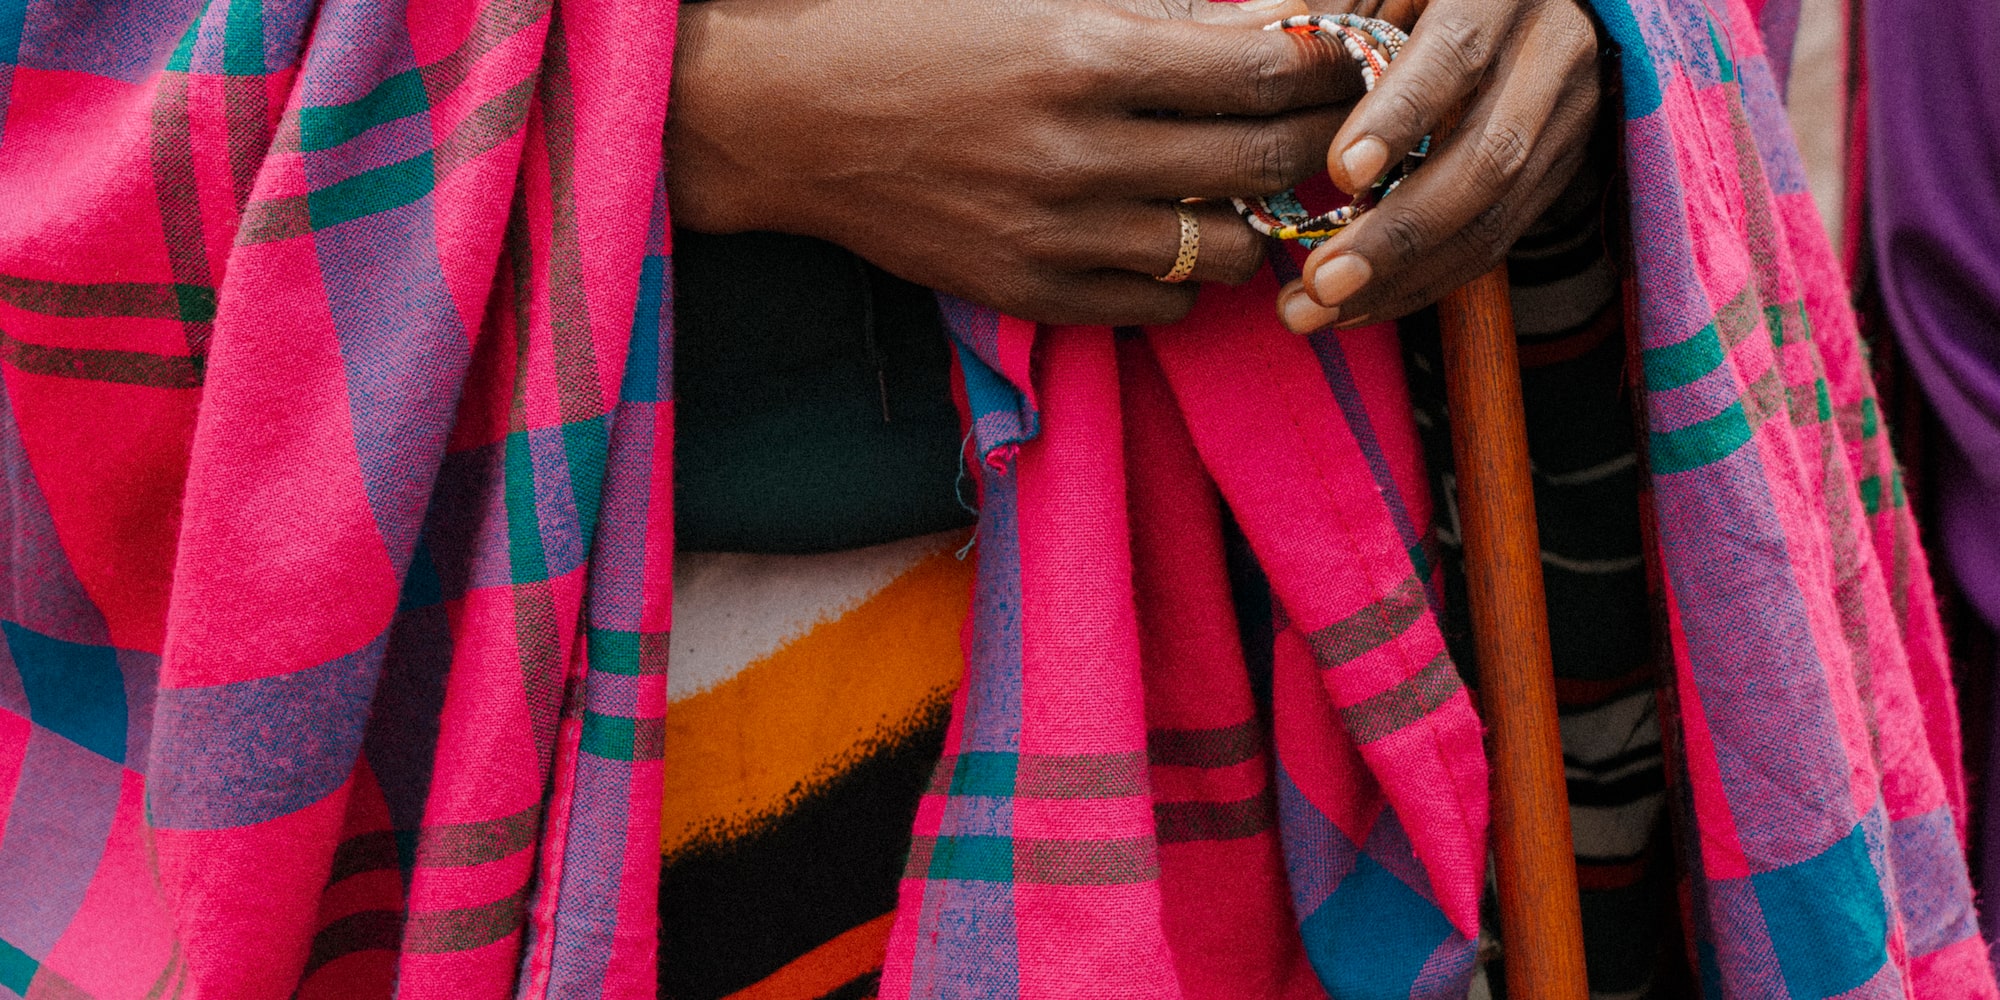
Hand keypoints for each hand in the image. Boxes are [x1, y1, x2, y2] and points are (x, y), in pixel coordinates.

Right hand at [667, 0, 1361, 325]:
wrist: (788, 117)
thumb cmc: (912, 33)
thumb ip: (1155, 20)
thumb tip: (1268, 33)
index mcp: (1085, 54)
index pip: (1264, 73)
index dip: (1324, 70)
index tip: (1340, 63)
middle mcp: (1079, 152)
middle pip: (1264, 165)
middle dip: (1317, 146)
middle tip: (1323, 131)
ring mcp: (1054, 235)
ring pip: (1227, 251)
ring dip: (1251, 220)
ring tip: (1232, 190)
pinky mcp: (1027, 293)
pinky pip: (1160, 307)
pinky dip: (1182, 276)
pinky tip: (1163, 237)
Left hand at [1273, 0, 1601, 330]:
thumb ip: (1346, 19)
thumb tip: (1265, 54)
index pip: (1456, 53)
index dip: (1401, 115)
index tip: (1341, 173)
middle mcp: (1550, 54)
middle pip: (1486, 156)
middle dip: (1397, 231)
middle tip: (1318, 280)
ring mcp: (1565, 118)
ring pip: (1495, 215)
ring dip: (1403, 278)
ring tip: (1317, 310)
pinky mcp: (1560, 169)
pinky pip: (1497, 240)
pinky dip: (1424, 282)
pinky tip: (1358, 305)